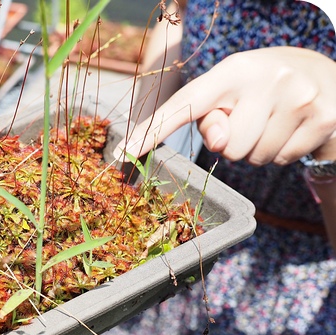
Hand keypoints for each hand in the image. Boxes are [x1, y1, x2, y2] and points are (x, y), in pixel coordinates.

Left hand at [117, 46, 335, 164]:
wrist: (325, 75)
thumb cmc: (261, 87)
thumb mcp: (231, 91)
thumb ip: (210, 116)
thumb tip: (219, 141)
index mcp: (233, 69)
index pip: (186, 103)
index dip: (154, 129)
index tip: (126, 151)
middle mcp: (267, 78)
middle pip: (226, 147)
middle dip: (232, 143)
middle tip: (251, 118)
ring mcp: (299, 98)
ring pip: (253, 157)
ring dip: (257, 149)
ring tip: (272, 121)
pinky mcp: (323, 119)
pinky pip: (281, 160)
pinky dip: (282, 152)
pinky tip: (292, 128)